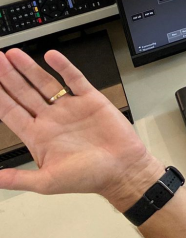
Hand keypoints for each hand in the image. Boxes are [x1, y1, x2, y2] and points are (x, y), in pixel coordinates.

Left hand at [0, 49, 163, 211]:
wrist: (123, 169)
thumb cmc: (88, 178)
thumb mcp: (46, 182)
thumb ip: (18, 179)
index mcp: (38, 136)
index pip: (10, 112)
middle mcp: (51, 119)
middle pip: (24, 93)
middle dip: (9, 77)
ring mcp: (70, 107)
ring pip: (44, 83)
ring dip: (29, 69)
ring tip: (14, 55)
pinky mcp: (90, 99)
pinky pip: (74, 79)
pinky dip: (63, 67)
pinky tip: (51, 57)